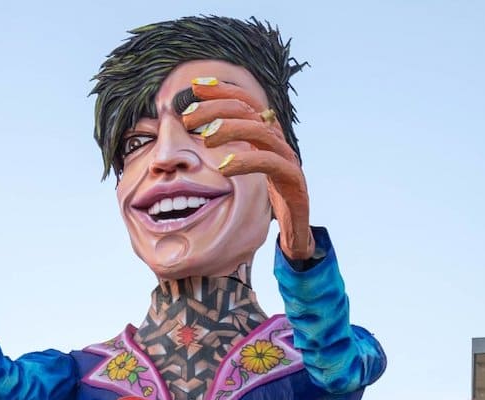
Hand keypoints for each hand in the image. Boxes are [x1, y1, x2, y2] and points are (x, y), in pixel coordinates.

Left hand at [182, 80, 313, 260]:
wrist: (296, 228)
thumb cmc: (266, 199)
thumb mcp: (244, 171)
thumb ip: (229, 151)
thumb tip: (198, 139)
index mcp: (265, 135)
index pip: (245, 102)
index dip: (222, 90)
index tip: (194, 86)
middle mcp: (277, 140)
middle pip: (249, 111)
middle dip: (217, 108)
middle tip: (188, 117)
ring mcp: (287, 158)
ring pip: (260, 132)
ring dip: (231, 130)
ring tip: (205, 137)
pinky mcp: (292, 179)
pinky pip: (270, 164)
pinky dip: (246, 161)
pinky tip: (224, 167)